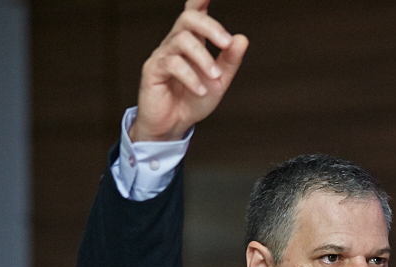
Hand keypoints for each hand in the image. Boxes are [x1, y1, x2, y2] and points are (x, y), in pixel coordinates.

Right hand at [130, 0, 247, 141]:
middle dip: (210, 26)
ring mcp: (163, 54)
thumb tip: (242, 39)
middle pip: (189, 18)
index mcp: (192, 41)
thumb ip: (230, 60)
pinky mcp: (152, 70)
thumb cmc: (193, 100)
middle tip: (226, 43)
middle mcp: (176, 42)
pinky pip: (172, 64)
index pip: (195, 12)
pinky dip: (191, 76)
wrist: (173, 125)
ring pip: (182, 40)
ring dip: (203, 58)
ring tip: (215, 77)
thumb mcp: (219, 81)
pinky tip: (201, 89)